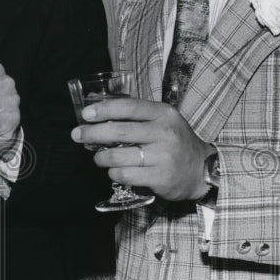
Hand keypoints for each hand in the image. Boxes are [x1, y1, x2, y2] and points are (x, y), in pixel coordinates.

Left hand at [70, 97, 214, 201]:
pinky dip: (114, 173)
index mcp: (163, 114)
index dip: (104, 109)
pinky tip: (115, 171)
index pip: (128, 107)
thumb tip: (95, 102)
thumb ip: (133, 112)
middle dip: (92, 133)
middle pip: (118, 132)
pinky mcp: (160, 177)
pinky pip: (125, 175)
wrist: (202, 169)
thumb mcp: (161, 119)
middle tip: (77, 135)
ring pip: (118, 156)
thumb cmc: (174, 141)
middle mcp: (164, 133)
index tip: (85, 114)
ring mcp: (163, 157)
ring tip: (99, 157)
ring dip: (101, 157)